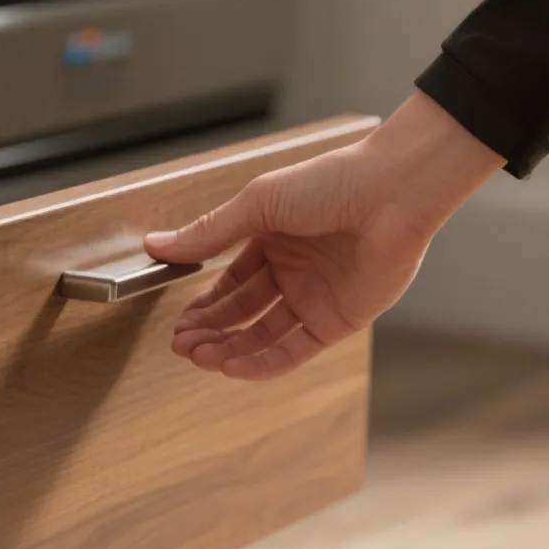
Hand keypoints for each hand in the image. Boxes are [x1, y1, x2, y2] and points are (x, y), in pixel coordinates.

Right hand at [144, 94, 502, 379]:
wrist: (392, 190)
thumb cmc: (331, 182)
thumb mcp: (256, 205)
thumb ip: (208, 233)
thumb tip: (156, 245)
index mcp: (273, 243)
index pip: (229, 285)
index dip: (202, 306)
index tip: (177, 323)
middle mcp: (295, 273)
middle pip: (242, 314)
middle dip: (209, 331)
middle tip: (180, 345)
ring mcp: (317, 298)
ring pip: (263, 335)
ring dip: (229, 349)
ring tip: (199, 357)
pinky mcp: (340, 320)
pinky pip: (295, 350)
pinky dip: (263, 363)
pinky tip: (233, 366)